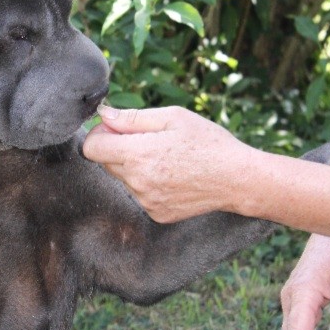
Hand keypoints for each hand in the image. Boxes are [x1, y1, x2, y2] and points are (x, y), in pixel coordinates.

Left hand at [82, 105, 254, 221]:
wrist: (237, 179)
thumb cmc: (209, 143)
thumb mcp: (173, 118)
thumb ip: (132, 118)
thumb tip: (103, 115)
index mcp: (139, 155)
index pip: (92, 148)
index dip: (100, 134)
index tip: (116, 128)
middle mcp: (138, 182)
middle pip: (105, 163)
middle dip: (117, 149)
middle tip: (147, 140)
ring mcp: (146, 201)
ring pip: (123, 179)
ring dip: (134, 167)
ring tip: (166, 159)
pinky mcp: (156, 214)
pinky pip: (140, 195)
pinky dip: (148, 184)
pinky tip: (173, 176)